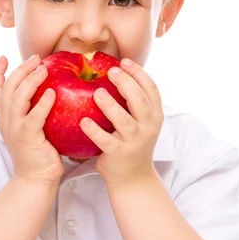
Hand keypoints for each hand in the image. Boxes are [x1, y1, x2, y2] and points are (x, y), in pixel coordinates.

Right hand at [0, 54, 63, 187]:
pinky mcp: (27, 137)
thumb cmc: (38, 153)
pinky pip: (34, 116)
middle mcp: (6, 120)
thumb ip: (33, 111)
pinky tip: (51, 93)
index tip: (3, 57)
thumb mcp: (31, 129)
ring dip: (30, 80)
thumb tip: (50, 90)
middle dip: (20, 69)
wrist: (35, 180)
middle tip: (35, 59)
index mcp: (5, 118)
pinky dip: (42, 103)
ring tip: (43, 69)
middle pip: (8, 88)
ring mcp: (15, 128)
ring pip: (17, 97)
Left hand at [79, 58, 163, 184]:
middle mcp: (148, 127)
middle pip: (139, 100)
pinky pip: (105, 140)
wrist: (133, 178)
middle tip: (111, 71)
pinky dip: (94, 130)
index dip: (139, 73)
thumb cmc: (131, 143)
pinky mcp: (119, 154)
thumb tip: (114, 71)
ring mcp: (135, 141)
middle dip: (126, 83)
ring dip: (110, 105)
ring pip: (124, 120)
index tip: (124, 61)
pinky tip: (83, 121)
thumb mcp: (140, 122)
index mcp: (155, 115)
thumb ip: (132, 102)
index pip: (151, 89)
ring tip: (97, 92)